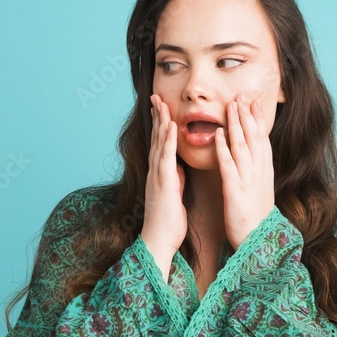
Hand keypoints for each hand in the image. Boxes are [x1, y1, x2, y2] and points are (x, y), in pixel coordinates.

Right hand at [140, 94, 186, 267]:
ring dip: (161, 121)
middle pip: (157, 138)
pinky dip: (168, 141)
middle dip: (157, 116)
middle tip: (156, 96)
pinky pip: (166, 158)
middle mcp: (156, 171)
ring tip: (162, 102)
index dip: (161, 124)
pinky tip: (171, 126)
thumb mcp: (174, 195)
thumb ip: (175, 179)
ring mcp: (157, 176)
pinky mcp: (163, 183)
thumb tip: (179, 168)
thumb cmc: (168, 221)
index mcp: (161, 174)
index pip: (161, 144)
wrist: (158, 241)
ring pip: (159, 143)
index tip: (162, 107)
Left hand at [215, 95, 275, 250]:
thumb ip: (257, 171)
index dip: (257, 119)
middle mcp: (258, 171)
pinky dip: (224, 147)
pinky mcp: (235, 190)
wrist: (256, 240)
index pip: (261, 138)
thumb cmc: (255, 216)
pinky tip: (219, 133)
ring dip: (237, 124)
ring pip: (242, 146)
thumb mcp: (260, 189)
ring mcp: (248, 179)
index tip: (252, 101)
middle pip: (253, 137)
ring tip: (231, 106)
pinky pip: (228, 165)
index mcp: (264, 171)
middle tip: (242, 94)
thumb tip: (254, 156)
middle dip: (248, 115)